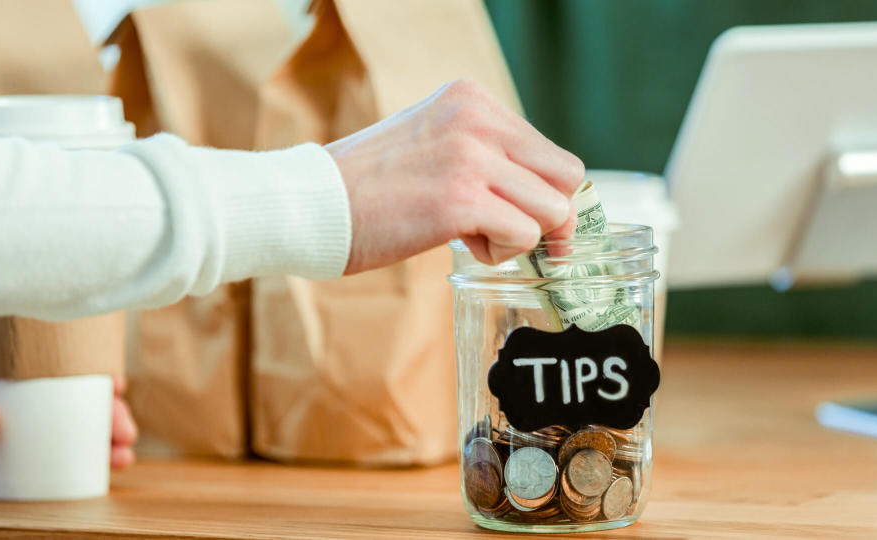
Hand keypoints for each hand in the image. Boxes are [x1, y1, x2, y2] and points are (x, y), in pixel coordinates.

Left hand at [0, 339, 137, 481]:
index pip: (58, 358)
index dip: (94, 369)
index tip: (118, 386)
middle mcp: (13, 387)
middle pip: (73, 394)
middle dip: (108, 414)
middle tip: (125, 435)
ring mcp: (12, 417)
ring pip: (68, 424)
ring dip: (100, 440)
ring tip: (120, 458)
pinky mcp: (6, 448)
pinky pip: (50, 451)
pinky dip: (77, 460)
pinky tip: (100, 469)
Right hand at [327, 79, 583, 273]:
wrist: (310, 203)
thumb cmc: (368, 186)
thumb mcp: (432, 142)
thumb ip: (483, 154)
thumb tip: (542, 196)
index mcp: (471, 100)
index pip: (549, 152)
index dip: (544, 194)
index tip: (523, 218)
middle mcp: (477, 119)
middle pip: (566, 178)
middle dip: (548, 218)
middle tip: (512, 236)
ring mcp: (469, 157)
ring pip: (553, 210)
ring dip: (520, 237)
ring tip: (474, 235)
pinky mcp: (459, 200)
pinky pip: (524, 235)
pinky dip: (499, 252)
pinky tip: (462, 243)